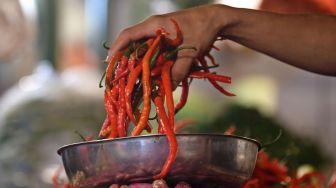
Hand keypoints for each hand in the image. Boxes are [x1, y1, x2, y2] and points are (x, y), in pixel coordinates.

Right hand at [109, 4, 230, 86]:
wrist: (216, 20)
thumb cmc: (202, 30)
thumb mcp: (190, 52)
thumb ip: (179, 70)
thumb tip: (170, 88)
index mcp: (154, 25)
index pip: (128, 35)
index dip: (117, 48)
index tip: (111, 62)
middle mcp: (154, 27)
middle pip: (132, 42)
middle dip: (125, 58)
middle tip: (120, 74)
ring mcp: (160, 31)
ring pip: (142, 46)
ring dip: (138, 60)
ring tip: (132, 75)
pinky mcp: (166, 37)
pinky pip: (152, 48)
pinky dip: (149, 59)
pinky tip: (150, 70)